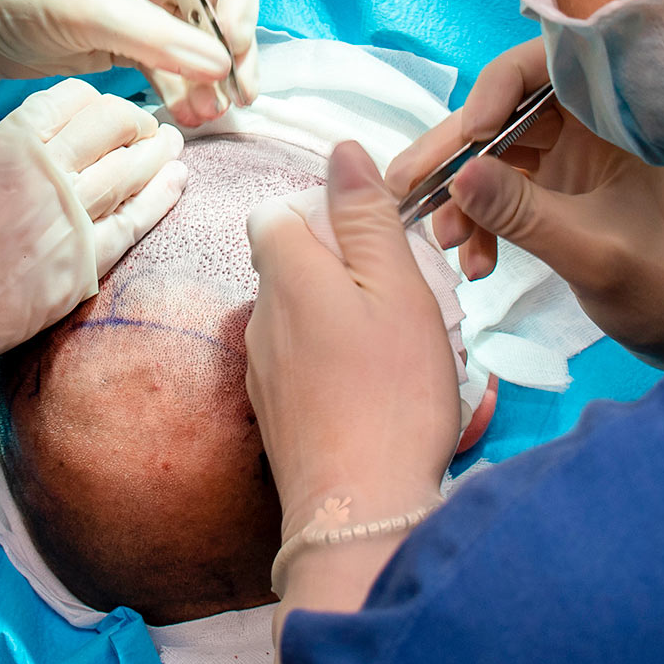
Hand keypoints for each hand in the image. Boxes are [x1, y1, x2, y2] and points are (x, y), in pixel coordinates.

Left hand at [0, 0, 258, 169]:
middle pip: (219, 6)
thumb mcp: (95, 10)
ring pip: (197, 42)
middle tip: (242, 90)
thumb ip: (161, 38)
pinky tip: (190, 113)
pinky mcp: (124, 43)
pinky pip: (169, 66)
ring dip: (210, 77)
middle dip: (233, 49)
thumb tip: (222, 67)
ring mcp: (142, 9)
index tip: (231, 41)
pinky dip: (182, 88)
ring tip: (215, 113)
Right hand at [0, 80, 185, 584]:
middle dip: (136, 122)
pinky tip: (177, 184)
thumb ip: (6, 158)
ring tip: (172, 145)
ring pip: (131, 170)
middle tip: (150, 126)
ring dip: (158, 153)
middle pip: (112, 126)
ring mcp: (65, 220)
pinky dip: (161, 200)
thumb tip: (45, 153)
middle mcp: (42, 172)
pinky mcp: (77, 269)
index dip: (98, 102)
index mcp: (6, 141)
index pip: (73, 99)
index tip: (108, 111)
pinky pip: (133, 226)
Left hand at [246, 142, 459, 540]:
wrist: (360, 511)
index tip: (374, 241)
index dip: (324, 213)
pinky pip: (302, 362)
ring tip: (397, 348)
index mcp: (285, 272)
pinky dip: (335, 360)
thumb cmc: (389, 392)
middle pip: (292, 262)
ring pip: (300, 313)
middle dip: (343, 266)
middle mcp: (260, 315)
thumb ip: (366, 214)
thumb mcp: (395, 286)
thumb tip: (344, 151)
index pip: (277, 212)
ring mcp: (262, 368)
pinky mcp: (275, 411)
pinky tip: (376, 389)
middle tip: (402, 297)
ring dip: (343, 314)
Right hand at [386, 39, 663, 364]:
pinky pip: (496, 190)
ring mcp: (565, 157)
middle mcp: (585, 125)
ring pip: (491, 154)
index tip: (468, 136)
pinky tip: (473, 260)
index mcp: (613, 116)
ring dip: (459, 196)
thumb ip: (522, 214)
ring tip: (444, 241)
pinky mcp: (549, 190)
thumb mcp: (591, 253)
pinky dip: (477, 221)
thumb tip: (456, 176)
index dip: (496, 89)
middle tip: (405, 187)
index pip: (543, 67)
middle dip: (452, 154)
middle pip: (501, 114)